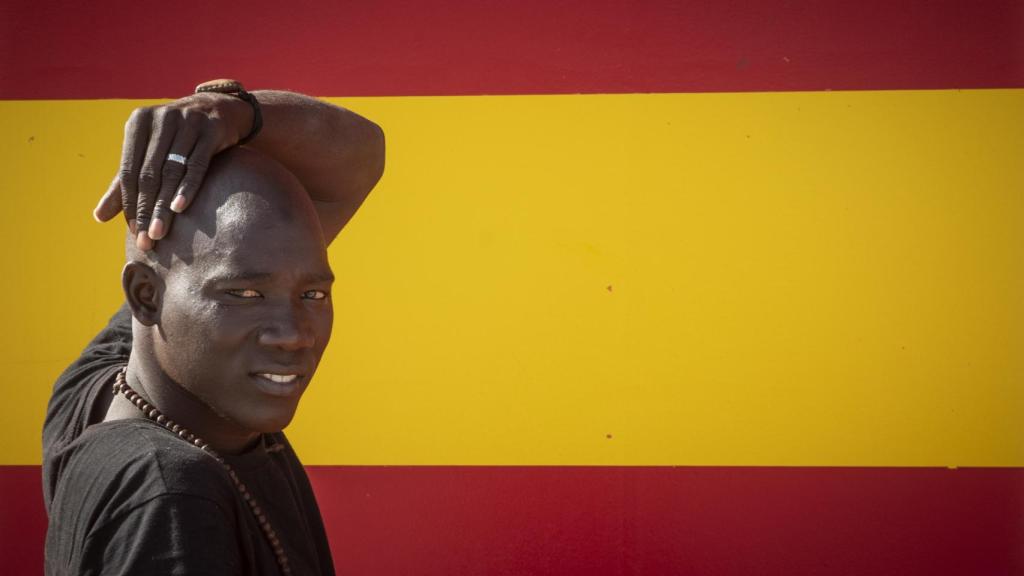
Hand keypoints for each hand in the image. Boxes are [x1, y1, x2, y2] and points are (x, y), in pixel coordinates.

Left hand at [93, 92, 251, 249]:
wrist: (216, 109)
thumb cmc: (176, 137)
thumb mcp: (148, 153)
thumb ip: (125, 183)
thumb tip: (99, 217)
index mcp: (138, 123)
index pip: (129, 171)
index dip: (129, 203)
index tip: (134, 232)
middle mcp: (161, 119)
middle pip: (149, 174)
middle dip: (145, 209)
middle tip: (147, 240)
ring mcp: (187, 122)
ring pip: (171, 171)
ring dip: (164, 206)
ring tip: (160, 232)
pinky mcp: (211, 130)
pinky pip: (197, 164)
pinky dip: (187, 187)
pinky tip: (180, 208)